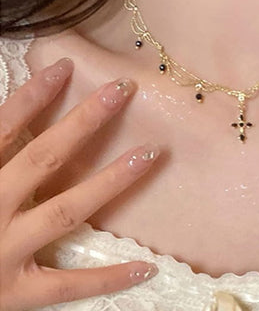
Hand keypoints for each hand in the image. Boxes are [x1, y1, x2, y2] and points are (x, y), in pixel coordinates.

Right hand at [0, 58, 159, 309]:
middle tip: (123, 89)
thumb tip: (14, 121)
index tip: (65, 67)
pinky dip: (107, 278)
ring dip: (111, 180)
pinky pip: (68, 286)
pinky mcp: (16, 295)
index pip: (2, 128)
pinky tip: (147, 268)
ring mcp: (3, 254)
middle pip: (44, 158)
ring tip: (149, 153)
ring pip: (66, 211)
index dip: (33, 96)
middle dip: (85, 121)